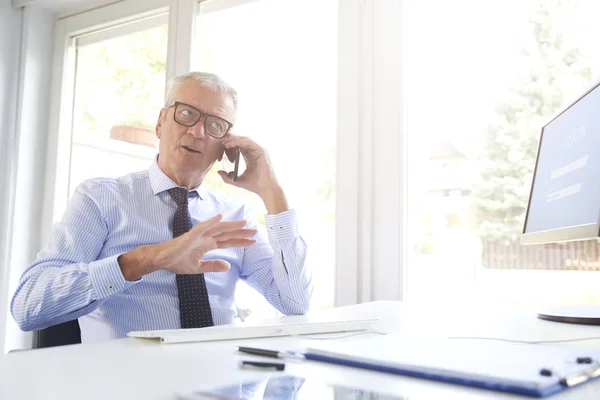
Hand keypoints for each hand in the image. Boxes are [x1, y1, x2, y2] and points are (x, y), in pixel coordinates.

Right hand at [119, 214, 256, 279]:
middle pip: (227, 234)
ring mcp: (198, 235)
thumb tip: (228, 266)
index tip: (254, 241)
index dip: (241, 241)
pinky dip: (210, 222)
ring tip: (244, 223)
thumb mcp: (198, 267)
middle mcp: (206, 238)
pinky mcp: (190, 236)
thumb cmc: (177, 261)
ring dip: (231, 225)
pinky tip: (220, 217)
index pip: (228, 242)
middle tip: (256, 230)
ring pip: (218, 228)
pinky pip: (201, 228)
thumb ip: (213, 266)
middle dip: (241, 233)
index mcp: (208, 245)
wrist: (161, 260)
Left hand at [218, 135, 279, 194]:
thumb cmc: (254, 185)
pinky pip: (249, 142)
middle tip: (221, 140)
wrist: (265, 189)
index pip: (239, 146)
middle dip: (231, 139)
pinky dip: (240, 141)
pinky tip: (232, 143)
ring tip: (225, 142)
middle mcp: (255, 152)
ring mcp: (259, 151)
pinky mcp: (261, 151)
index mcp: (250, 157)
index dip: (230, 144)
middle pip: (242, 141)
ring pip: (245, 140)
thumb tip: (219, 172)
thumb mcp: (237, 180)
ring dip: (234, 139)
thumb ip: (227, 177)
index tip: (221, 145)